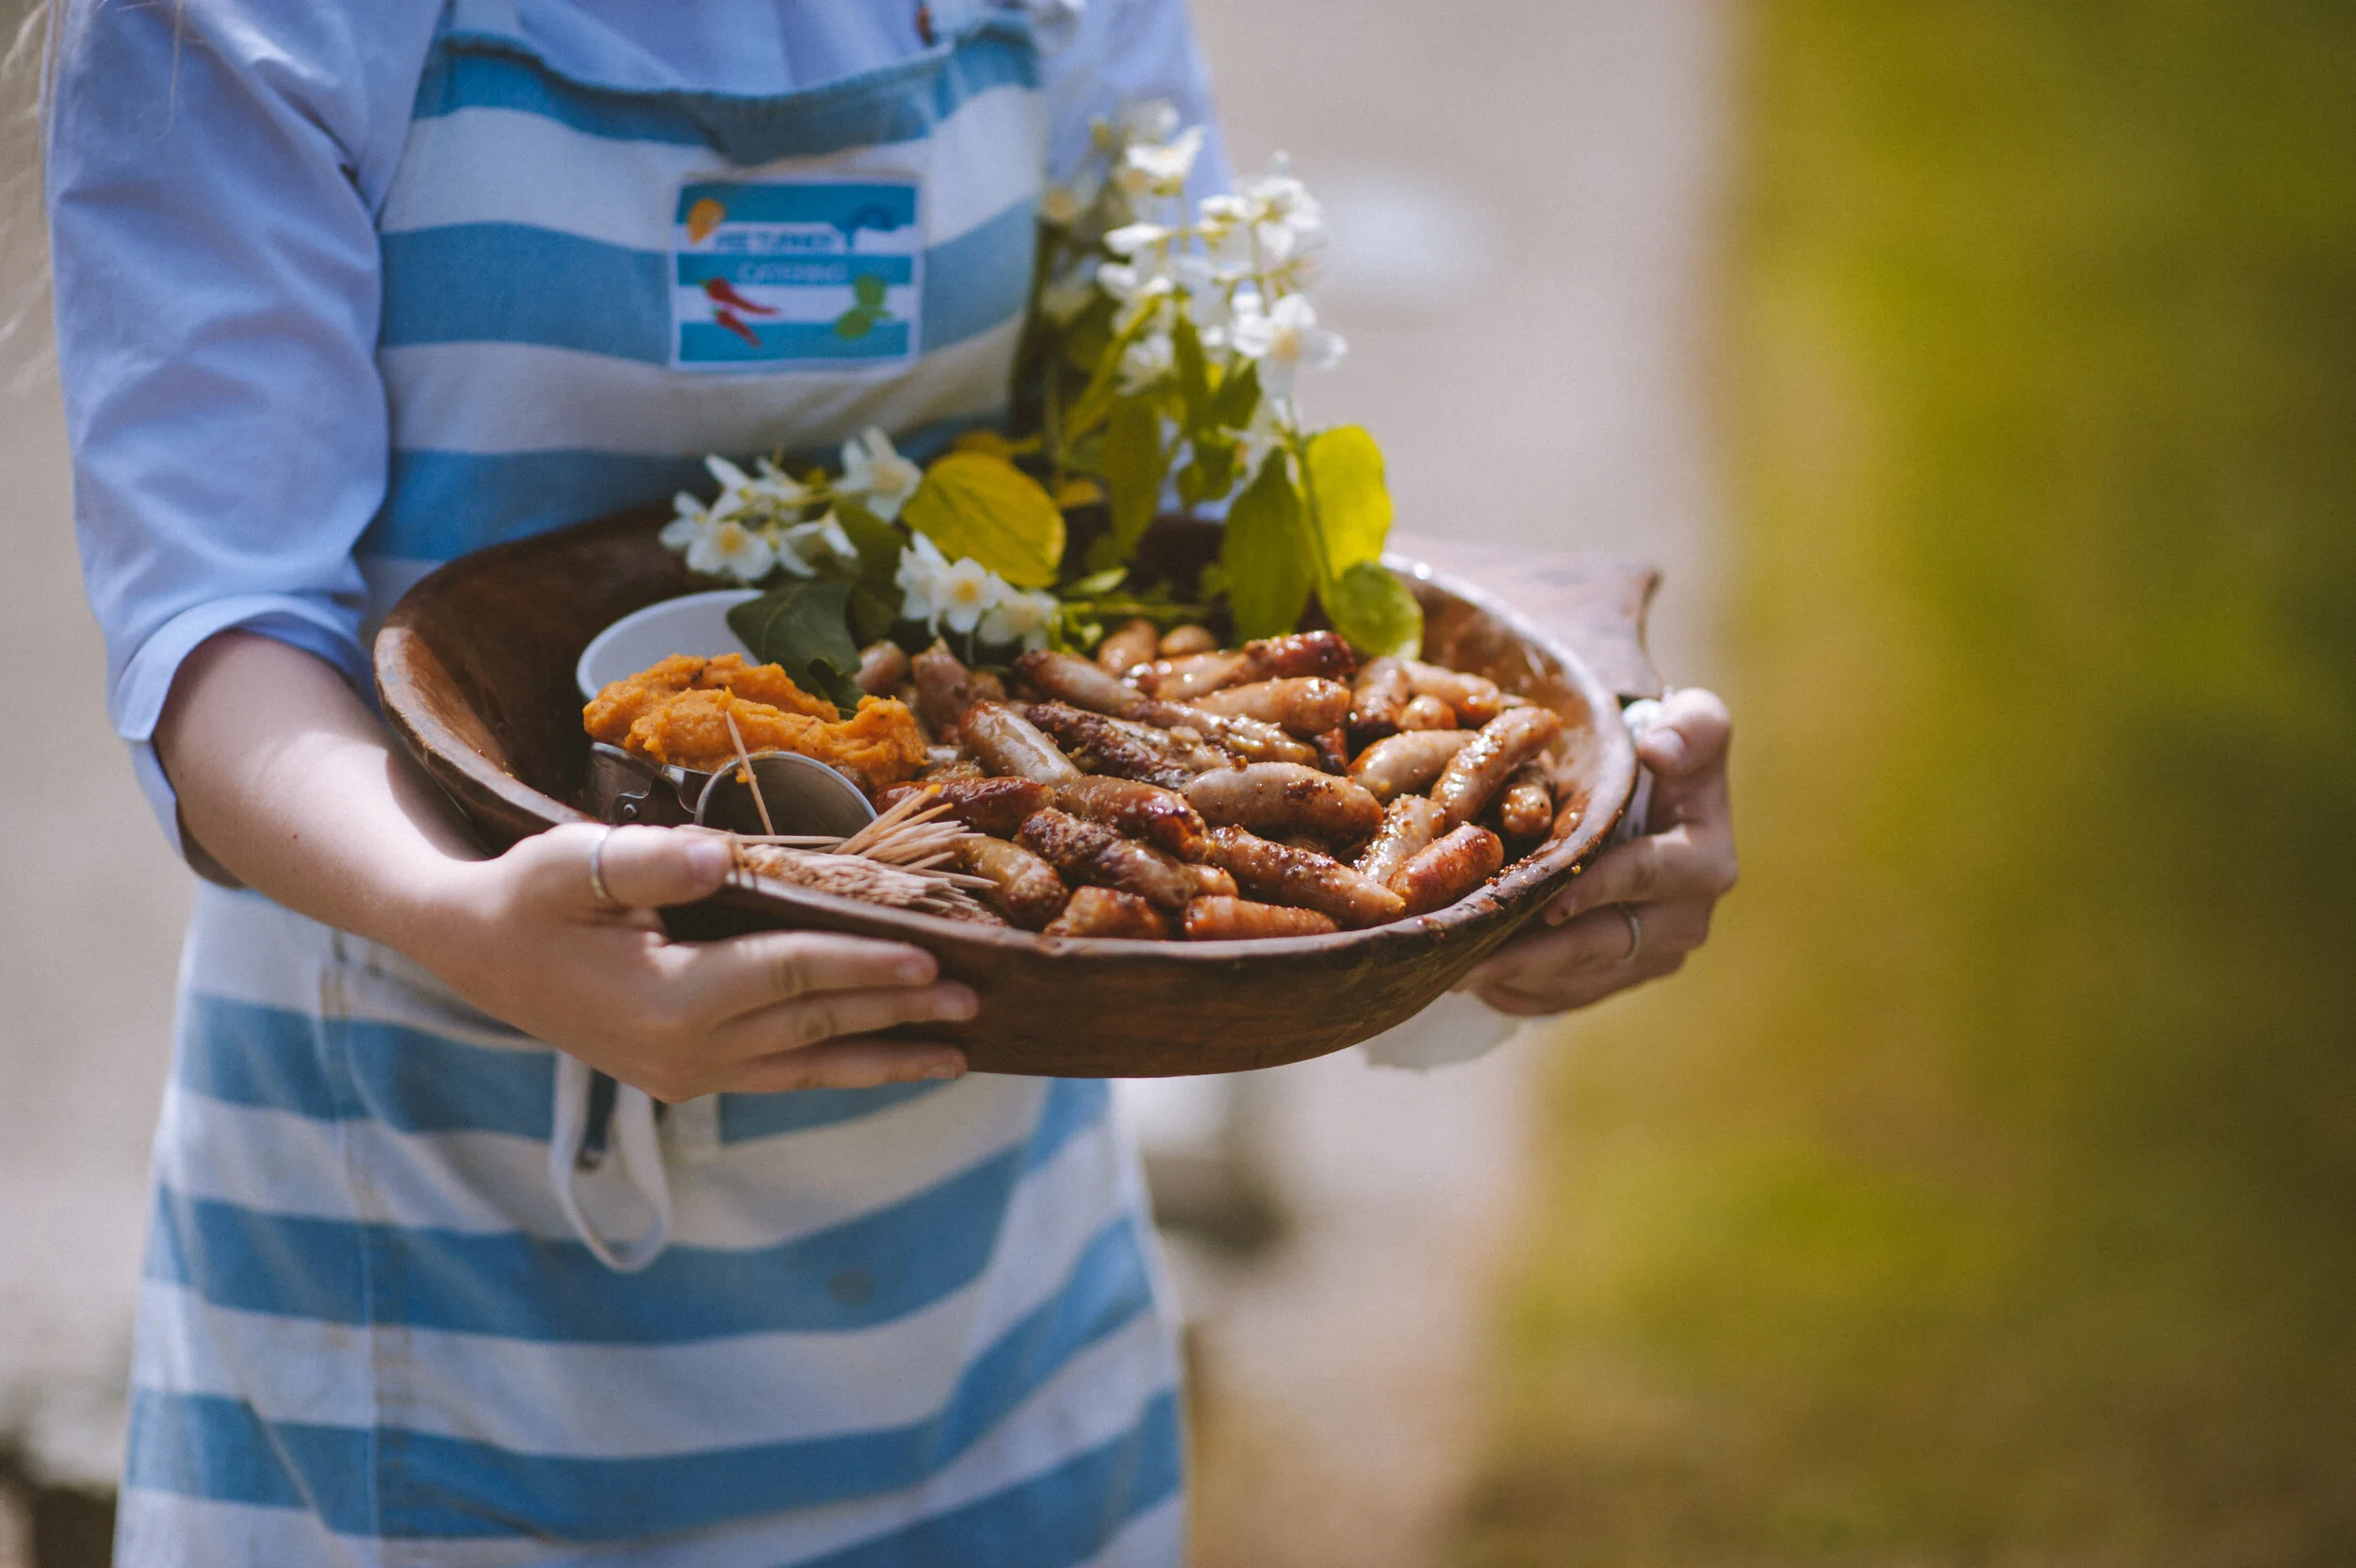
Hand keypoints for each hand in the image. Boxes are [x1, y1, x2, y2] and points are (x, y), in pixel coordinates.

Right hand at [418, 824, 974, 1100]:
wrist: (474, 952)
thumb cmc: (530, 894)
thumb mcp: (576, 862)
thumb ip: (653, 863)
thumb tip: (723, 855)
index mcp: (667, 999)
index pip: (789, 976)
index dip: (861, 965)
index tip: (928, 958)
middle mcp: (685, 1052)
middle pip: (814, 1028)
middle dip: (896, 1015)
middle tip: (972, 1005)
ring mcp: (687, 1073)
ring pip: (806, 1067)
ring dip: (883, 1059)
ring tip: (955, 1056)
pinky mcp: (687, 1075)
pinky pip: (781, 1073)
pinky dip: (839, 1065)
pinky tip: (887, 1058)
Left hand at [1463, 687, 1736, 1014]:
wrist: (1652, 793)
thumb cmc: (1662, 749)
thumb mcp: (1692, 722)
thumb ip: (1691, 726)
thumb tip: (1659, 749)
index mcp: (1704, 862)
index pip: (1645, 877)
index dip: (1596, 887)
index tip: (1546, 899)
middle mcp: (1684, 921)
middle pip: (1598, 945)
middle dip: (1533, 954)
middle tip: (1467, 957)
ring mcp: (1648, 958)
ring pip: (1572, 980)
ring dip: (1513, 978)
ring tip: (1450, 969)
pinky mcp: (1614, 979)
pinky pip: (1559, 998)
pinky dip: (1513, 991)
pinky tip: (1467, 978)